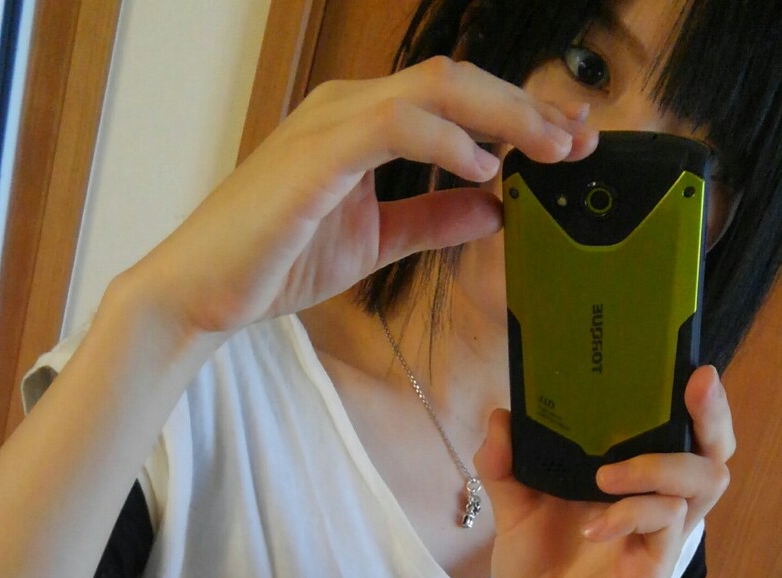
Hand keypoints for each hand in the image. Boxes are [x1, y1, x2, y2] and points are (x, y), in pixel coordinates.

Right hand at [123, 57, 596, 338]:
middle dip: (526, 110)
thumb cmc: (273, 261)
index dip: (517, 118)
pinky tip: (483, 171)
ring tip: (548, 152)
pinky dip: (447, 143)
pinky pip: (395, 127)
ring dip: (502, 118)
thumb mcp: (376, 242)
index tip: (568, 146)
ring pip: (435, 90)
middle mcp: (348, 108)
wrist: (203, 291)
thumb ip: (432, 219)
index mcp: (361, 123)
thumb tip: (492, 208)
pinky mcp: (316, 154)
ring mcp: (330, 123)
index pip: (454, 101)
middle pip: (456, 81)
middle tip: (578, 141)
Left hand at [475, 365, 734, 577]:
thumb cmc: (536, 575)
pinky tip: (592, 527)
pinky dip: (631, 514)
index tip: (688, 366)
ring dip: (661, 465)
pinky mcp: (651, 569)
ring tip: (607, 474)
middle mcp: (656, 507)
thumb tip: (501, 416)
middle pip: (715, 453)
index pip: (683, 435)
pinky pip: (666, 527)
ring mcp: (659, 538)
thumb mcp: (514, 511)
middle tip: (693, 387)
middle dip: (712, 415)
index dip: (696, 401)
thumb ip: (506, 465)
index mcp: (633, 485)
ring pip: (703, 483)